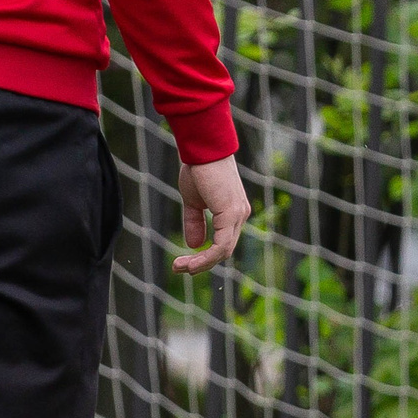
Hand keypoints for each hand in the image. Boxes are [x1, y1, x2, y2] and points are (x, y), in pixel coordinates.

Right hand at [175, 156, 251, 274]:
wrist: (201, 149)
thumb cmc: (198, 169)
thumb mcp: (193, 201)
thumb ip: (195, 222)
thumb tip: (194, 245)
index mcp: (233, 212)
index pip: (223, 243)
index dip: (204, 256)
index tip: (182, 262)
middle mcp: (240, 215)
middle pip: (224, 250)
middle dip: (201, 264)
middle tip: (178, 269)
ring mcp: (238, 215)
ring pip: (223, 251)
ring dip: (202, 263)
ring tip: (181, 268)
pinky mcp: (231, 213)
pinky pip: (221, 245)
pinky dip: (206, 257)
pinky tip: (190, 262)